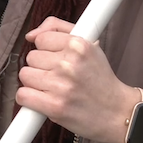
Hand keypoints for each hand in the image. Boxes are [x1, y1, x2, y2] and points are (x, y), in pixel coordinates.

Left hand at [15, 17, 140, 142]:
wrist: (118, 112)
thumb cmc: (100, 79)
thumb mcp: (88, 44)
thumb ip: (57, 29)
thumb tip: (31, 35)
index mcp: (78, 45)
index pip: (40, 39)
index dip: (47, 51)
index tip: (58, 60)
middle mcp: (69, 64)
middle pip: (31, 57)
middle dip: (42, 67)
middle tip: (59, 76)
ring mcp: (61, 86)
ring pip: (25, 75)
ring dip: (35, 83)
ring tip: (53, 88)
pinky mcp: (55, 107)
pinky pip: (23, 95)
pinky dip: (29, 99)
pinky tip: (43, 100)